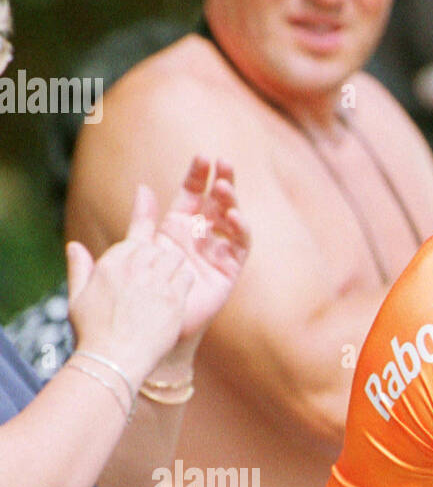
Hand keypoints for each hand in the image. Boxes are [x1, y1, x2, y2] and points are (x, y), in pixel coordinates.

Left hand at [66, 159, 248, 388]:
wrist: (152, 329)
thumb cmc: (140, 295)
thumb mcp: (137, 251)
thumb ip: (142, 221)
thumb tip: (143, 188)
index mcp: (176, 231)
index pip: (191, 196)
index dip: (197, 176)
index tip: (202, 157)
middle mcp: (199, 240)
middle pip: (215, 204)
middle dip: (221, 181)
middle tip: (223, 163)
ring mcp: (215, 256)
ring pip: (230, 222)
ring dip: (231, 202)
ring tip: (226, 188)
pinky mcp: (228, 274)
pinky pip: (240, 248)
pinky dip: (240, 231)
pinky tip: (233, 217)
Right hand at [66, 185, 193, 390]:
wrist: (114, 358)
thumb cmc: (94, 333)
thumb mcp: (78, 298)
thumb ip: (80, 269)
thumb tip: (74, 246)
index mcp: (113, 262)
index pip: (135, 230)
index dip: (144, 209)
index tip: (147, 192)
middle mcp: (136, 265)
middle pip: (159, 245)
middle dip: (163, 254)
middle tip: (164, 270)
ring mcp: (156, 280)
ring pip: (175, 258)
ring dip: (175, 267)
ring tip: (169, 285)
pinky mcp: (174, 298)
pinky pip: (186, 276)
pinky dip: (184, 281)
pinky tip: (179, 293)